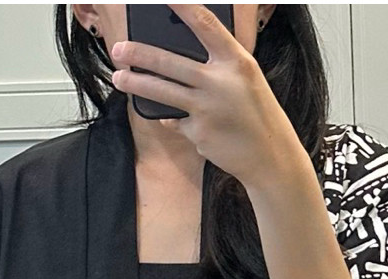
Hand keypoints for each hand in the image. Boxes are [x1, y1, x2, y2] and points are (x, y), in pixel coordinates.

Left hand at [109, 4, 310, 191]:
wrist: (269, 155)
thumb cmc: (257, 113)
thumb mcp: (245, 80)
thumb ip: (219, 66)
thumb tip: (180, 56)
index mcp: (236, 61)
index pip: (205, 25)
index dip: (183, 7)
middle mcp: (219, 82)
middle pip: (169, 62)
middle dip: (139, 54)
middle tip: (119, 49)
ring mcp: (206, 109)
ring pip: (161, 91)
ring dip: (136, 84)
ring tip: (118, 79)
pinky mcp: (198, 133)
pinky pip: (175, 120)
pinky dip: (172, 118)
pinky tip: (178, 119)